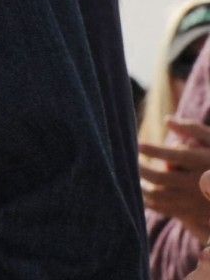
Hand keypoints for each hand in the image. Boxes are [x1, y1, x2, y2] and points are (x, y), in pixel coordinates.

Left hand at [141, 117, 209, 237]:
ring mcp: (193, 201)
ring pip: (159, 196)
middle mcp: (197, 183)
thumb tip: (167, 120)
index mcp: (203, 163)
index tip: (138, 144)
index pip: (175, 156)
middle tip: (131, 159)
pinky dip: (148, 201)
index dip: (154, 150)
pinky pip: (163, 209)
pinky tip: (141, 191)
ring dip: (141, 186)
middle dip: (141, 168)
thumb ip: (193, 129)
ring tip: (132, 175)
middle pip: (161, 178)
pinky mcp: (191, 213)